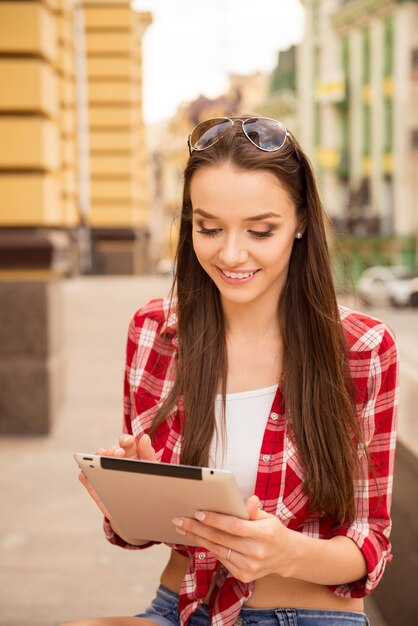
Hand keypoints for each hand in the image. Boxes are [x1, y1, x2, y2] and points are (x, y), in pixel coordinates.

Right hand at [78, 434, 156, 517]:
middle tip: (119, 453)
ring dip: (98, 456)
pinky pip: (84, 475)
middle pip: (111, 450)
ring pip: (96, 459)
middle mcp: (115, 461)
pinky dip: (84, 471)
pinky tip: (89, 471)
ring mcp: (103, 471)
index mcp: (131, 454)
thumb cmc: (145, 486)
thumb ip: (147, 453)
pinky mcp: (93, 484)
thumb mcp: (149, 469)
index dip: (126, 440)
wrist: (138, 512)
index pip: (126, 442)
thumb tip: (144, 437)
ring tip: (102, 457)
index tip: (128, 441)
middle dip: (113, 449)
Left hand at [171, 495, 295, 582]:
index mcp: (265, 534)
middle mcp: (257, 552)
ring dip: (198, 539)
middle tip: (180, 520)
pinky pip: (222, 559)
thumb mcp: (268, 517)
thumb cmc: (273, 531)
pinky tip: (198, 538)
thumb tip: (250, 500)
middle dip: (197, 528)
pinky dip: (209, 548)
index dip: (215, 520)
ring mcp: (250, 567)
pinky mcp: (244, 576)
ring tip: (183, 528)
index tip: (198, 513)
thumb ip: (254, 511)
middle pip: (221, 539)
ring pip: (218, 550)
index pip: (234, 526)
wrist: (286, 556)